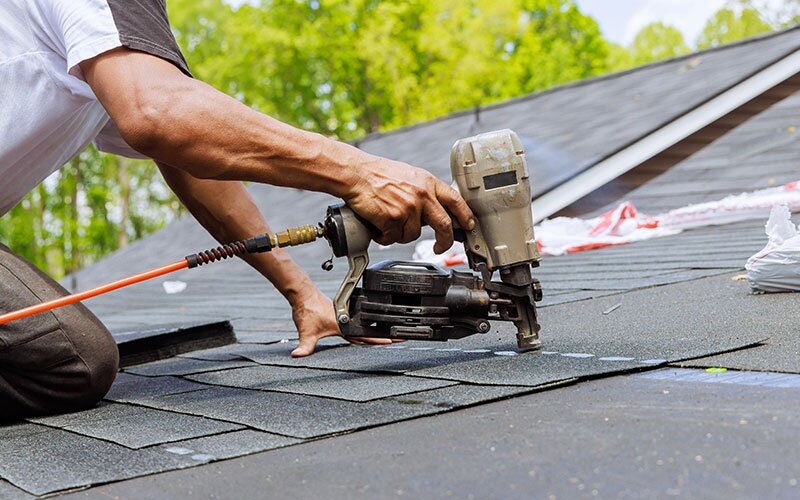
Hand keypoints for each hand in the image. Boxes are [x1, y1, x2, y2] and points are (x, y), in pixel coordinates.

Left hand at [289, 287, 400, 356]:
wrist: (304, 295)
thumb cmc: (306, 310)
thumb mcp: (306, 332)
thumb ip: (304, 346)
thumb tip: (297, 356)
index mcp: (344, 325)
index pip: (366, 335)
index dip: (381, 339)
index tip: (394, 339)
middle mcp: (347, 319)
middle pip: (370, 329)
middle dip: (385, 334)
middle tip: (400, 337)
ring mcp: (345, 315)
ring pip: (365, 324)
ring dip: (377, 328)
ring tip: (392, 333)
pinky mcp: (341, 312)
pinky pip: (357, 321)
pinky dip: (365, 325)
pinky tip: (369, 327)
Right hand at [345, 157, 474, 253]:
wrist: (356, 173)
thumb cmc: (378, 174)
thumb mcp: (409, 176)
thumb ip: (424, 192)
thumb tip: (435, 211)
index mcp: (427, 183)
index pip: (455, 200)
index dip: (465, 215)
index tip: (469, 225)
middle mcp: (421, 195)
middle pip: (444, 225)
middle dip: (445, 241)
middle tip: (442, 247)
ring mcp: (408, 208)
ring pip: (413, 235)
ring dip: (400, 234)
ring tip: (388, 222)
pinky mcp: (393, 219)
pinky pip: (393, 238)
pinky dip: (384, 236)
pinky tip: (378, 225)